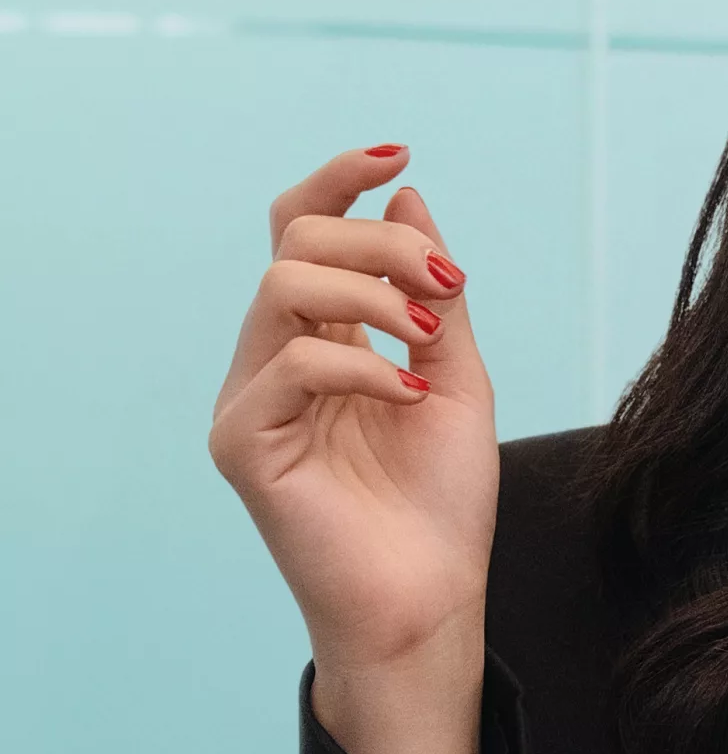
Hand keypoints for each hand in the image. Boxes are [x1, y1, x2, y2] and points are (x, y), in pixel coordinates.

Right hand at [209, 146, 498, 753]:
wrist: (430, 601)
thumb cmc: (441, 505)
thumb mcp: (457, 378)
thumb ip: (432, 292)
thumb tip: (409, 193)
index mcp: (321, 338)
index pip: (303, 230)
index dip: (339, 179)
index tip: (398, 152)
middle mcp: (276, 359)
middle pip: (296, 240)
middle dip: (380, 242)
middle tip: (447, 283)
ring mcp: (252, 400)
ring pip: (284, 285)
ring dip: (372, 293)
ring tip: (429, 339)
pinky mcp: (243, 444)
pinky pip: (290, 364)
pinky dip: (360, 366)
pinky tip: (408, 399)